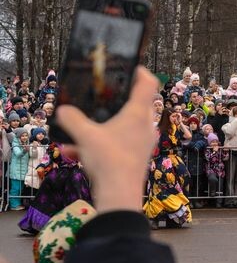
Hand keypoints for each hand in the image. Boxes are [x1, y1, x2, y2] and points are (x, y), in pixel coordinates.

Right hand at [55, 67, 158, 212]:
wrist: (119, 195)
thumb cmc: (108, 159)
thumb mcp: (84, 135)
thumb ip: (71, 119)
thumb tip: (62, 110)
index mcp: (138, 114)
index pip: (148, 83)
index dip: (141, 72)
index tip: (131, 67)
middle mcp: (146, 126)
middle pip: (138, 105)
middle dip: (119, 101)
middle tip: (103, 97)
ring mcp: (144, 143)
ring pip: (125, 127)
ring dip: (103, 127)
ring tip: (80, 131)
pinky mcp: (137, 158)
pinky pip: (118, 145)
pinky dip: (101, 145)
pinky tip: (76, 154)